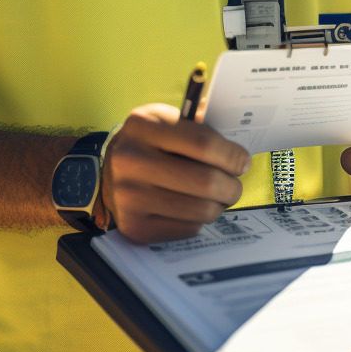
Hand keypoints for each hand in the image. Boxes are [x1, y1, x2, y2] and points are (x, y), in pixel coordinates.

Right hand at [100, 104, 249, 243]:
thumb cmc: (150, 144)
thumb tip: (238, 157)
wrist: (109, 172)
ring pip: (201, 210)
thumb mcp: (166, 122)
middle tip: (234, 185)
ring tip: (216, 198)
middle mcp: (130, 161)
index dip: (232, 156)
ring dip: (218, 205)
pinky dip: (198, 220)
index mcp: (143, 126)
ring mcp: (129, 197)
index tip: (242, 162)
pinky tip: (191, 208)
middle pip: (205, 181)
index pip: (204, 144)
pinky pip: (188, 229)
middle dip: (232, 186)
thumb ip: (199, 131)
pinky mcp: (134, 226)